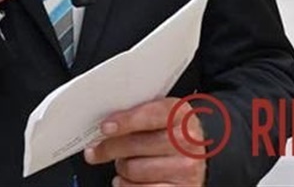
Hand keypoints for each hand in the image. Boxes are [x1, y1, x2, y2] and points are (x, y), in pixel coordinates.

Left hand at [84, 97, 207, 186]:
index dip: (125, 121)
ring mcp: (186, 168)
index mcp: (181, 114)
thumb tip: (105, 125)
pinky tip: (127, 180)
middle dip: (109, 148)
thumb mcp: (162, 116)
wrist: (198, 157)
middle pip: (135, 145)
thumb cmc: (172, 135)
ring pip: (133, 169)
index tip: (105, 127)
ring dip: (121, 168)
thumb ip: (139, 114)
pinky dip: (126, 186)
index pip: (150, 115)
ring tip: (124, 164)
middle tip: (95, 150)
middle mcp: (187, 141)